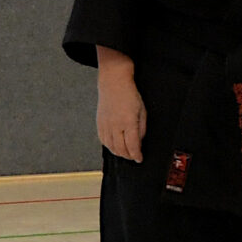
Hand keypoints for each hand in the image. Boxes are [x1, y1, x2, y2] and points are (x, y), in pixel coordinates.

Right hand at [95, 48, 145, 162]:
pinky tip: (114, 146)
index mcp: (128, 122)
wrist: (113, 83)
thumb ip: (141, 128)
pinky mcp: (99, 123)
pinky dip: (109, 146)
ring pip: (111, 147)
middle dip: (128, 156)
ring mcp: (105, 125)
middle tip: (134, 156)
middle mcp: (115, 125)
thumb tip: (139, 141)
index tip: (140, 158)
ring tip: (125, 153)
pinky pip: (103, 140)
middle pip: (121, 149)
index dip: (137, 155)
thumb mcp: (142, 111)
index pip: (132, 145)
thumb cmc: (129, 94)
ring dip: (119, 153)